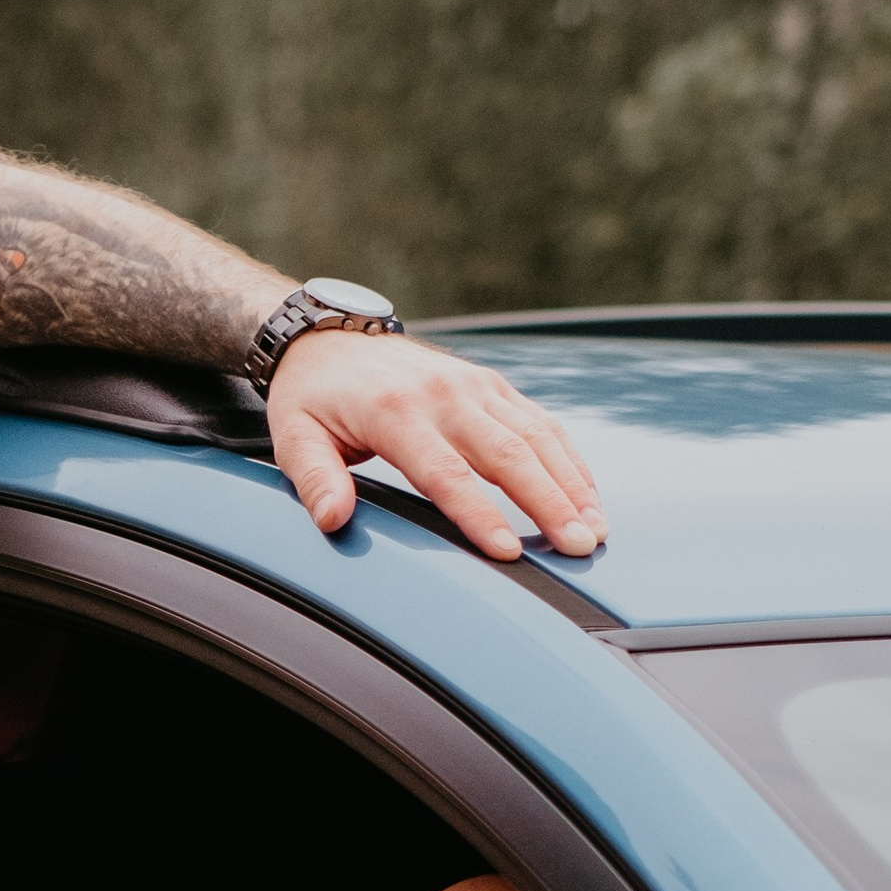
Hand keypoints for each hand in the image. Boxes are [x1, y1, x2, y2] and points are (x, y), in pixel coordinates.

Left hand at [266, 329, 605, 562]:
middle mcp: (444, 394)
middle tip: (578, 547)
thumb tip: (332, 519)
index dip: (479, 514)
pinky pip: (540, 422)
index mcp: (396, 412)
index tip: (508, 552)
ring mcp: (474, 386)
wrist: (331, 339)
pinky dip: (568, 460)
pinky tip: (587, 496)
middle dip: (548, 504)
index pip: (446, 473)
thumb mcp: (295, 438)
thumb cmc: (313, 399)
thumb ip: (315, 480)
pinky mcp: (492, 386)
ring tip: (595, 531)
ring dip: (571, 485)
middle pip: (508, 456)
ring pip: (536, 437)